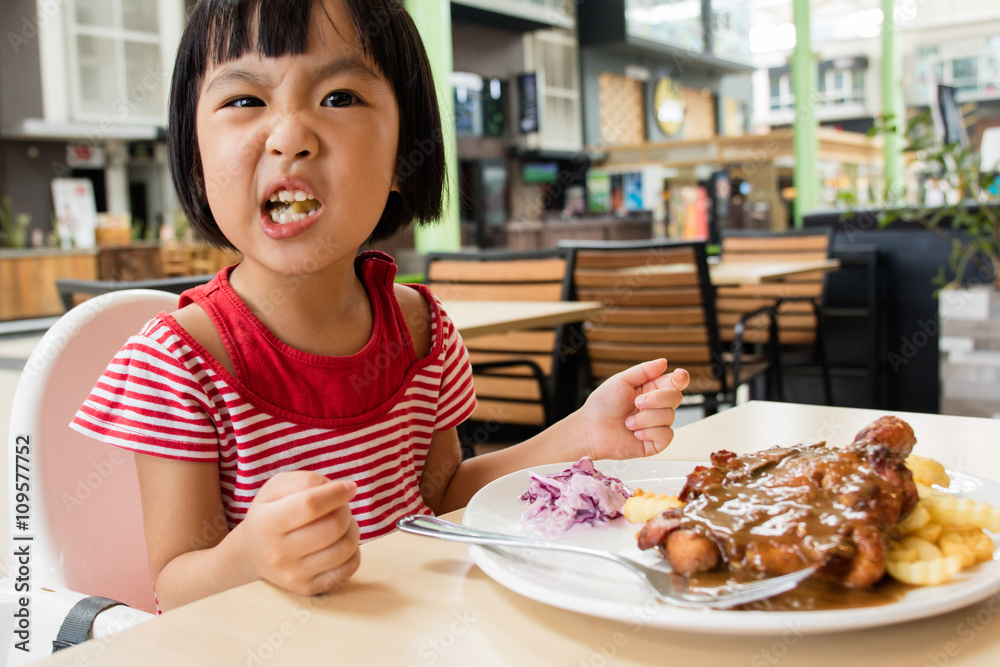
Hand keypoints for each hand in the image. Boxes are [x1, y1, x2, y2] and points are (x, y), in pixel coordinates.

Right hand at [235, 471, 360, 595]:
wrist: (252, 554)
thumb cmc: (270, 513)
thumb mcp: (276, 488)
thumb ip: (305, 481)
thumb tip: (338, 488)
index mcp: (267, 522)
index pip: (310, 504)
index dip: (336, 493)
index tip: (349, 487)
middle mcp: (278, 553)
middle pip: (333, 527)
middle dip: (345, 510)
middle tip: (340, 506)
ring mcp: (294, 575)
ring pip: (345, 548)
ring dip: (351, 529)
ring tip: (341, 523)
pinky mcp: (309, 588)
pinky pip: (349, 567)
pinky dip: (353, 550)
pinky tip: (340, 542)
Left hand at [579, 358, 688, 459]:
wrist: (590, 429)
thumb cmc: (602, 405)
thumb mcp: (621, 381)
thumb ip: (644, 371)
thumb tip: (664, 362)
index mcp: (651, 389)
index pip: (675, 382)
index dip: (681, 378)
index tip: (678, 376)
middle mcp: (656, 406)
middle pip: (676, 397)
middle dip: (657, 399)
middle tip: (637, 402)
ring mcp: (657, 425)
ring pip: (669, 416)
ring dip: (645, 418)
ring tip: (628, 422)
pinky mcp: (655, 443)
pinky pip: (667, 435)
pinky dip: (649, 432)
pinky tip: (635, 433)